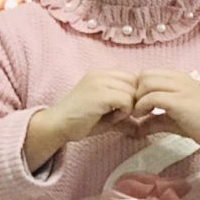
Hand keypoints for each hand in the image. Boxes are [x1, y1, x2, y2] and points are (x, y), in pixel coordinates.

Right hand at [24, 70, 138, 170]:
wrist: (56, 126)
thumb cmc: (80, 121)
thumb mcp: (106, 114)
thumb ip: (124, 112)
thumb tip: (143, 124)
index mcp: (101, 74)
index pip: (132, 78)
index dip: (133, 95)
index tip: (123, 109)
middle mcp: (100, 73)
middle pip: (135, 82)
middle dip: (133, 100)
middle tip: (120, 114)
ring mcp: (99, 81)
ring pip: (133, 91)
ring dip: (129, 106)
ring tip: (114, 116)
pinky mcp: (99, 93)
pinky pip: (126, 100)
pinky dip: (124, 111)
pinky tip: (112, 118)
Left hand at [131, 70, 199, 166]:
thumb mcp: (171, 119)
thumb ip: (152, 120)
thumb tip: (134, 128)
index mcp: (178, 78)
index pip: (148, 73)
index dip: (138, 88)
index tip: (138, 105)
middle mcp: (180, 78)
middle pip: (144, 75)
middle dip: (136, 92)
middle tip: (137, 109)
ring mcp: (181, 88)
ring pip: (146, 83)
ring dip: (138, 100)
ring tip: (140, 114)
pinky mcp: (180, 100)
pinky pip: (152, 96)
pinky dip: (142, 107)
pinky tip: (144, 117)